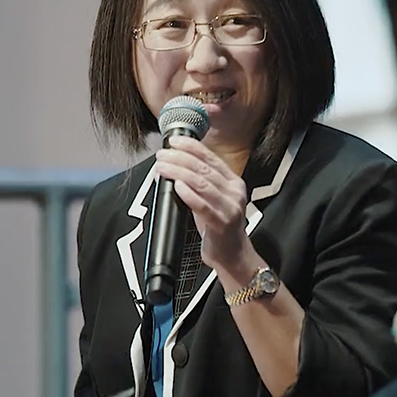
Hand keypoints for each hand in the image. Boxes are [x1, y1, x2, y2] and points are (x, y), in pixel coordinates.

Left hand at [154, 135, 250, 270]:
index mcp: (233, 182)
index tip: (174, 141)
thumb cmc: (218, 226)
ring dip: (178, 172)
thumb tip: (174, 165)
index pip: (211, 158)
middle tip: (162, 155)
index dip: (192, 146)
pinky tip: (177, 186)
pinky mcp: (222, 223)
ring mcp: (230, 207)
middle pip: (204, 168)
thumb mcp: (213, 199)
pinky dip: (188, 194)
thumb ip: (200, 182)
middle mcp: (234, 192)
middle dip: (180, 158)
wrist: (233, 255)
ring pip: (202, 183)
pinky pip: (203, 205)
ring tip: (162, 167)